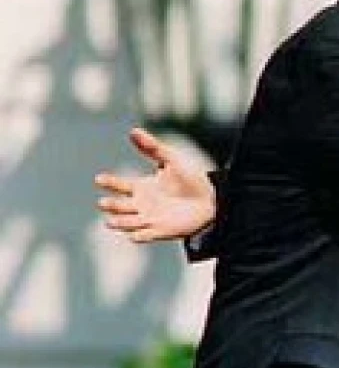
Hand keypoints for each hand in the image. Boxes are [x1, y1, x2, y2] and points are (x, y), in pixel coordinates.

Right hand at [94, 128, 216, 242]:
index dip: (108, 182)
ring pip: (126, 223)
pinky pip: (144, 237)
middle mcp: (140, 204)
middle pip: (119, 206)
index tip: (99, 179)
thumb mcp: (171, 160)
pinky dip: (137, 236)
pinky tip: (133, 235)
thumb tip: (133, 130)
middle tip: (103, 203)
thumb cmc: (189, 179)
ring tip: (110, 221)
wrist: (210, 200)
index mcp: (140, 187)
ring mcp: (148, 219)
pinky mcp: (159, 231)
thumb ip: (152, 147)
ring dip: (119, 223)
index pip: (118, 185)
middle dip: (111, 205)